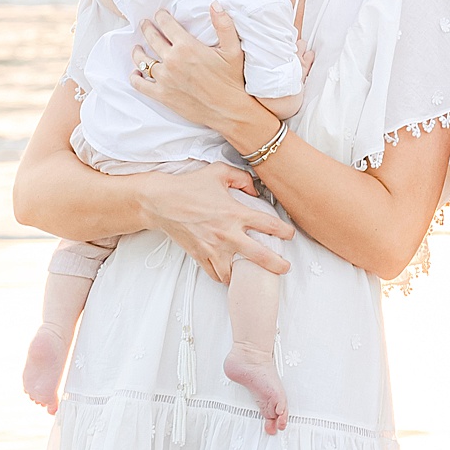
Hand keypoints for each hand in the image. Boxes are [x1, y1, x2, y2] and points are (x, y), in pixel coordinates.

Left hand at [137, 4, 247, 129]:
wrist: (229, 110)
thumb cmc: (232, 80)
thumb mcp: (233, 50)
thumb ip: (224, 25)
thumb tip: (215, 4)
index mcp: (187, 46)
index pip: (166, 25)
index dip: (161, 17)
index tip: (159, 15)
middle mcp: (172, 60)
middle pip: (152, 39)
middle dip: (147, 28)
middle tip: (145, 24)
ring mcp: (165, 78)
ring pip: (142, 60)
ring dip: (138, 51)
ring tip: (137, 47)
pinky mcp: (162, 95)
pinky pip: (140, 84)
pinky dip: (135, 77)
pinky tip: (135, 73)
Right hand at [140, 162, 292, 284]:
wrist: (160, 201)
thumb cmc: (188, 186)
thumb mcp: (219, 172)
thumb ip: (242, 178)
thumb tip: (255, 189)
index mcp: (235, 213)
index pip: (268, 225)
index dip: (284, 231)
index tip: (290, 235)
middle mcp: (226, 234)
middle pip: (260, 256)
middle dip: (277, 265)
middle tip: (284, 268)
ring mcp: (212, 248)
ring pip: (235, 272)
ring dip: (245, 275)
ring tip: (252, 274)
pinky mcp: (199, 256)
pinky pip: (215, 274)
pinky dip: (224, 277)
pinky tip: (229, 274)